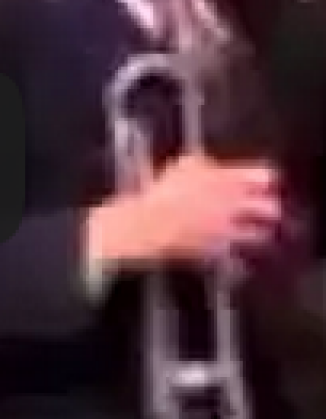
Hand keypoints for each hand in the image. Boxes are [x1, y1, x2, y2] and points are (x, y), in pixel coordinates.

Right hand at [90, 155, 281, 268]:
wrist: (148, 225)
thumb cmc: (161, 194)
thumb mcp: (182, 166)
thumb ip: (205, 165)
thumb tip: (212, 165)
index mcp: (228, 180)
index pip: (265, 177)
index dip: (265, 180)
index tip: (264, 182)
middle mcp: (235, 205)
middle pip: (270, 208)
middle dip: (269, 208)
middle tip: (264, 208)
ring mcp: (228, 230)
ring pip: (259, 234)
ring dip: (258, 231)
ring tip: (254, 231)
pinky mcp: (218, 250)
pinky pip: (235, 253)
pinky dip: (236, 252)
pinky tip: (230, 250)